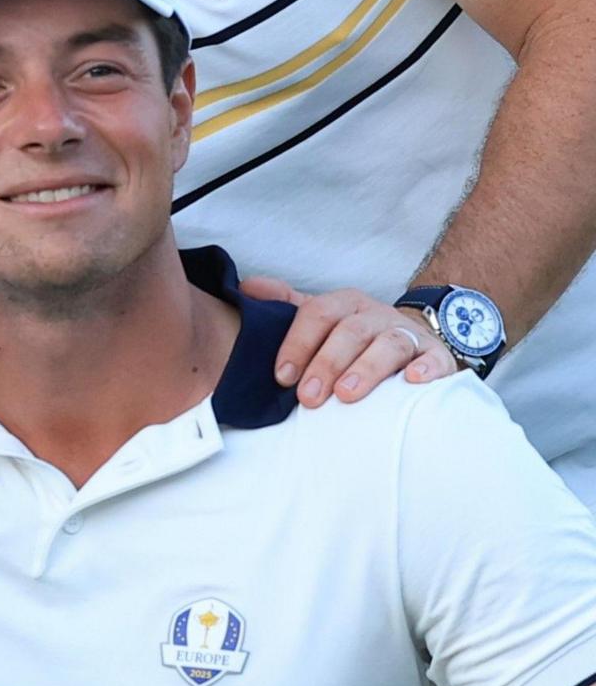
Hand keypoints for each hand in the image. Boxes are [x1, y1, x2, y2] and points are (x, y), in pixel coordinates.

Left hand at [252, 273, 461, 406]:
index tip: (282, 376)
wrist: (408, 338)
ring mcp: (408, 334)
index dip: (297, 344)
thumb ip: (285, 305)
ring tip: (346, 396)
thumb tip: (246, 288)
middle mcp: (376, 314)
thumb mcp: (320, 317)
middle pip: (350, 332)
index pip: (317, 314)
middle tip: (308, 397)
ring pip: (389, 345)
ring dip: (366, 370)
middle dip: (326, 364)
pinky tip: (412, 382)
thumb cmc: (353, 336)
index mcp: (344, 303)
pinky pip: (436, 360)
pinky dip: (426, 369)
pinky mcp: (437, 356)